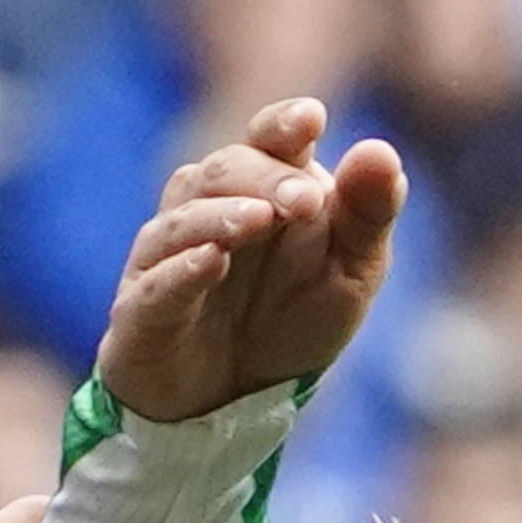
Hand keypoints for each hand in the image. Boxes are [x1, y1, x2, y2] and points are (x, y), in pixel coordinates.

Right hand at [89, 97, 405, 425]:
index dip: (283, 125)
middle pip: (225, 171)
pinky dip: (182, 269)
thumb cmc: (290, 322)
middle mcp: (206, 209)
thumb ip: (367, 215)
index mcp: (263, 188)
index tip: (311, 118)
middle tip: (304, 202)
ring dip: (220, 215)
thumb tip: (380, 150)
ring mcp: (167, 258)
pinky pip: (156, 283)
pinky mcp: (141, 310)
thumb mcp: (350, 274)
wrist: (234, 404)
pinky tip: (212, 261)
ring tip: (259, 220)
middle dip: (266, 179)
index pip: (267, 139)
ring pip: (182, 219)